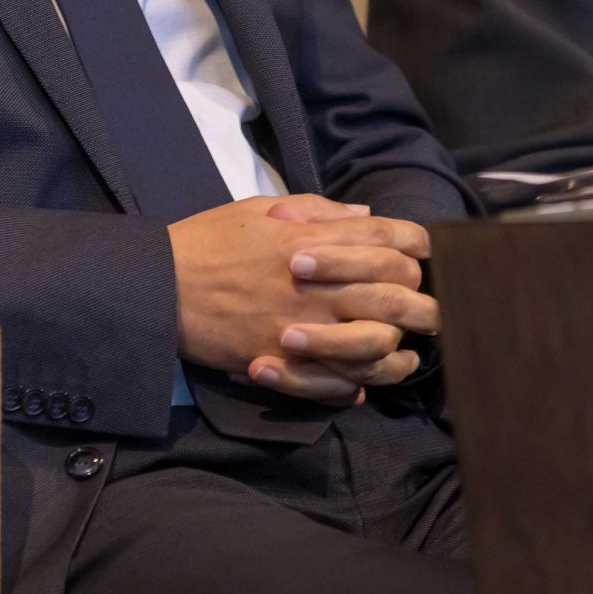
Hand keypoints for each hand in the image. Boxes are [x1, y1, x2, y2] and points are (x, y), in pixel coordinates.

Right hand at [170, 195, 440, 405]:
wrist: (160, 287)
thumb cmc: (209, 242)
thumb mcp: (261, 209)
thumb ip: (318, 211)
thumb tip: (367, 216)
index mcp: (312, 238)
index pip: (388, 238)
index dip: (416, 245)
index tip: (424, 254)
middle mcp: (316, 283)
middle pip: (395, 293)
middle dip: (422, 302)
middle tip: (432, 310)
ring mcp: (302, 326)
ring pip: (375, 344)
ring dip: (399, 348)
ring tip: (407, 351)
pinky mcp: (283, 363)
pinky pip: (337, 382)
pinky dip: (358, 384)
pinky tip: (366, 380)